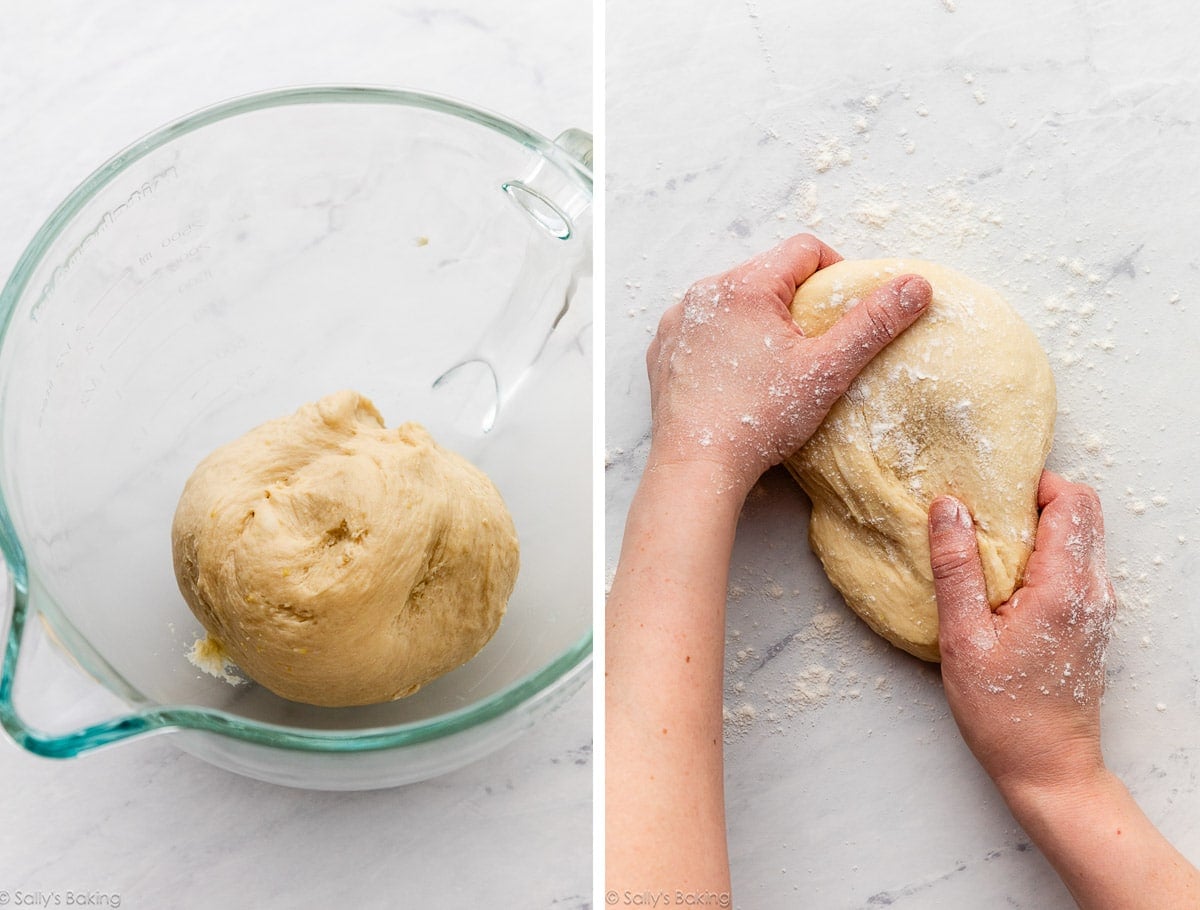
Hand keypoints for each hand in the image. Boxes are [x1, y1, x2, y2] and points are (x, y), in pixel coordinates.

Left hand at [645, 233, 931, 497]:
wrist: (697, 465)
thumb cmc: (760, 419)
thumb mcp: (828, 370)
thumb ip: (873, 324)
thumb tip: (916, 287)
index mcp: (745, 285)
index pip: (804, 249)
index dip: (835, 272)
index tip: (843, 310)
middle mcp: (705, 292)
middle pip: (767, 273)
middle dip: (796, 299)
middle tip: (814, 343)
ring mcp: (679, 321)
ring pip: (734, 302)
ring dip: (760, 320)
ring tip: (776, 363)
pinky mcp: (663, 349)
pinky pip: (704, 329)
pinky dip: (725, 342)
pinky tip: (739, 376)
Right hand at [928, 471, 1116, 800]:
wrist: (1049, 768)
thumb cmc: (1003, 714)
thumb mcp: (962, 640)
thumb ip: (957, 568)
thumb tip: (949, 509)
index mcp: (1063, 589)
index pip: (1071, 501)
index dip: (1032, 484)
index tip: (988, 494)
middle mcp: (1091, 591)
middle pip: (1082, 511)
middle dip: (1035, 499)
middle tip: (984, 514)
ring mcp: (1096, 607)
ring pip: (1080, 536)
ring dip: (1038, 527)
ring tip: (987, 547)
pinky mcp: (1090, 621)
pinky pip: (1075, 564)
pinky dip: (1044, 554)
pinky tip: (1003, 579)